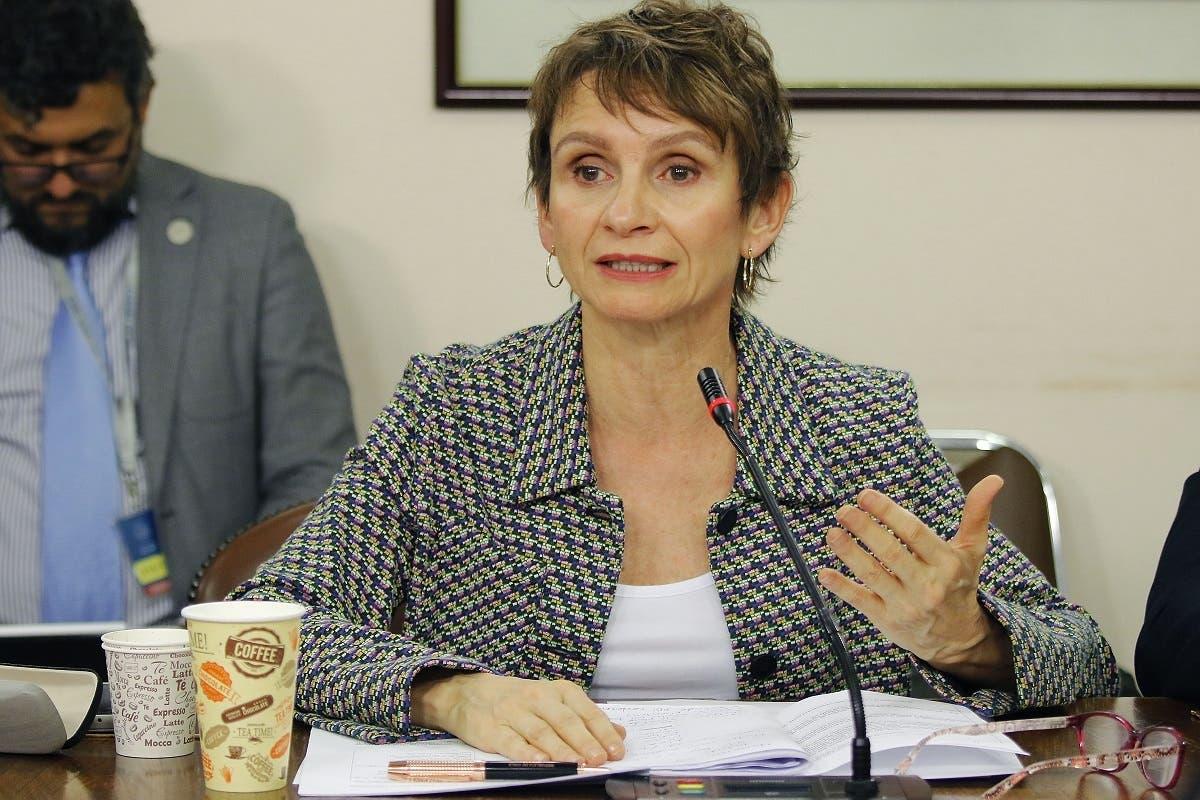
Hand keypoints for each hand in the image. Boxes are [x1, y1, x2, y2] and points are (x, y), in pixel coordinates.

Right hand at [410, 671, 625, 764]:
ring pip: (541, 732)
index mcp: (558, 691)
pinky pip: (512, 742)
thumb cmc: (521, 701)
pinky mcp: (493, 729)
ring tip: (577, 764)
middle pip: (565, 721)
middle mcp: (538, 698)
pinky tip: (541, 762)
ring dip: (560, 749)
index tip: (617, 750)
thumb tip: (619, 733)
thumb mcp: (556, 702)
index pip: (585, 711)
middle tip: (599, 759)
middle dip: (584, 741)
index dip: (602, 731)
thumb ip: (586, 718)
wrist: (470, 694)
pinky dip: (527, 753)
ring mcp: (514, 713)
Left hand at [817, 475, 1013, 686]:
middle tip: (844, 510)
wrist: (957, 639)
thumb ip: (976, 514)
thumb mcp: (972, 552)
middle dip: (864, 529)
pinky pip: (861, 602)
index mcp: (947, 564)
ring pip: (873, 576)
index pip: (914, 533)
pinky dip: (841, 587)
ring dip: (849, 553)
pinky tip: (824, 572)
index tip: (865, 495)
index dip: (888, 512)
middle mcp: (928, 586)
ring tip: (832, 533)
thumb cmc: (960, 586)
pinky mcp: (888, 622)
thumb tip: (995, 479)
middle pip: (891, 553)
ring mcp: (906, 606)